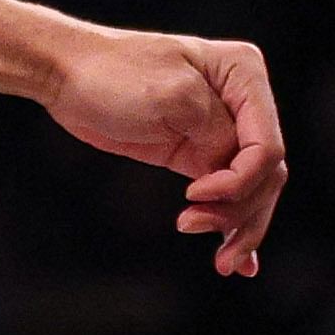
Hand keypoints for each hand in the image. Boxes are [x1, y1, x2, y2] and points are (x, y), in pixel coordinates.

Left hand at [38, 26, 285, 277]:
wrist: (68, 75)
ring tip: (220, 261)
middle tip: (207, 242)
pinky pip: (228, 194)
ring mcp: (222, 129)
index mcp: (243, 72)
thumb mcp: (172, 96)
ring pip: (252, 189)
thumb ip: (215, 130)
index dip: (240, 181)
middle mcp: (242, 100)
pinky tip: (240, 260)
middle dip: (242, 213)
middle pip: (265, 174)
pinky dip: (234, 225)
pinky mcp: (198, 154)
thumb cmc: (114, 73)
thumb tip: (238, 168)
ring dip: (239, 227)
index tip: (194, 195)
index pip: (266, 145)